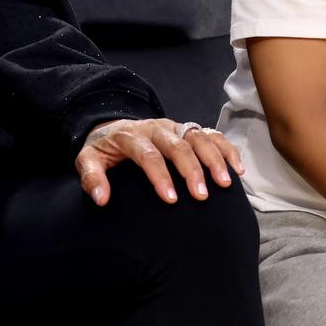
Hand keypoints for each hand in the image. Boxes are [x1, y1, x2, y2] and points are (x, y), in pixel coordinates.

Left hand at [77, 118, 244, 206]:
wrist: (113, 127)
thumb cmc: (103, 150)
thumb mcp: (87, 160)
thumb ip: (92, 178)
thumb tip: (101, 199)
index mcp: (131, 135)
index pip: (149, 154)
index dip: (161, 177)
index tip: (171, 200)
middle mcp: (156, 127)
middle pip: (178, 145)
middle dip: (192, 170)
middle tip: (201, 196)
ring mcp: (175, 126)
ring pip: (199, 137)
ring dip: (214, 159)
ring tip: (225, 183)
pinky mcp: (187, 129)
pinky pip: (211, 135)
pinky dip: (226, 149)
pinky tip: (237, 168)